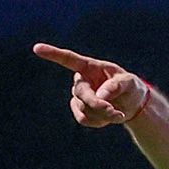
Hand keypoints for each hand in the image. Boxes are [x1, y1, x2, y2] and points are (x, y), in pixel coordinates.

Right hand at [33, 43, 149, 126]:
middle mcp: (82, 80)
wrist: (132, 105)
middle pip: (80, 92)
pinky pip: (84, 119)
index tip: (36, 48)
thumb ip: (116, 85)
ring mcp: (79, 97)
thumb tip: (100, 94)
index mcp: (91, 67)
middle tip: (113, 111)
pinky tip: (110, 117)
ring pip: (83, 108)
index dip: (53, 54)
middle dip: (97, 103)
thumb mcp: (130, 82)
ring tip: (119, 114)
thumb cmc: (130, 87)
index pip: (69, 59)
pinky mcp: (81, 112)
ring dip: (102, 114)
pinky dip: (99, 121)